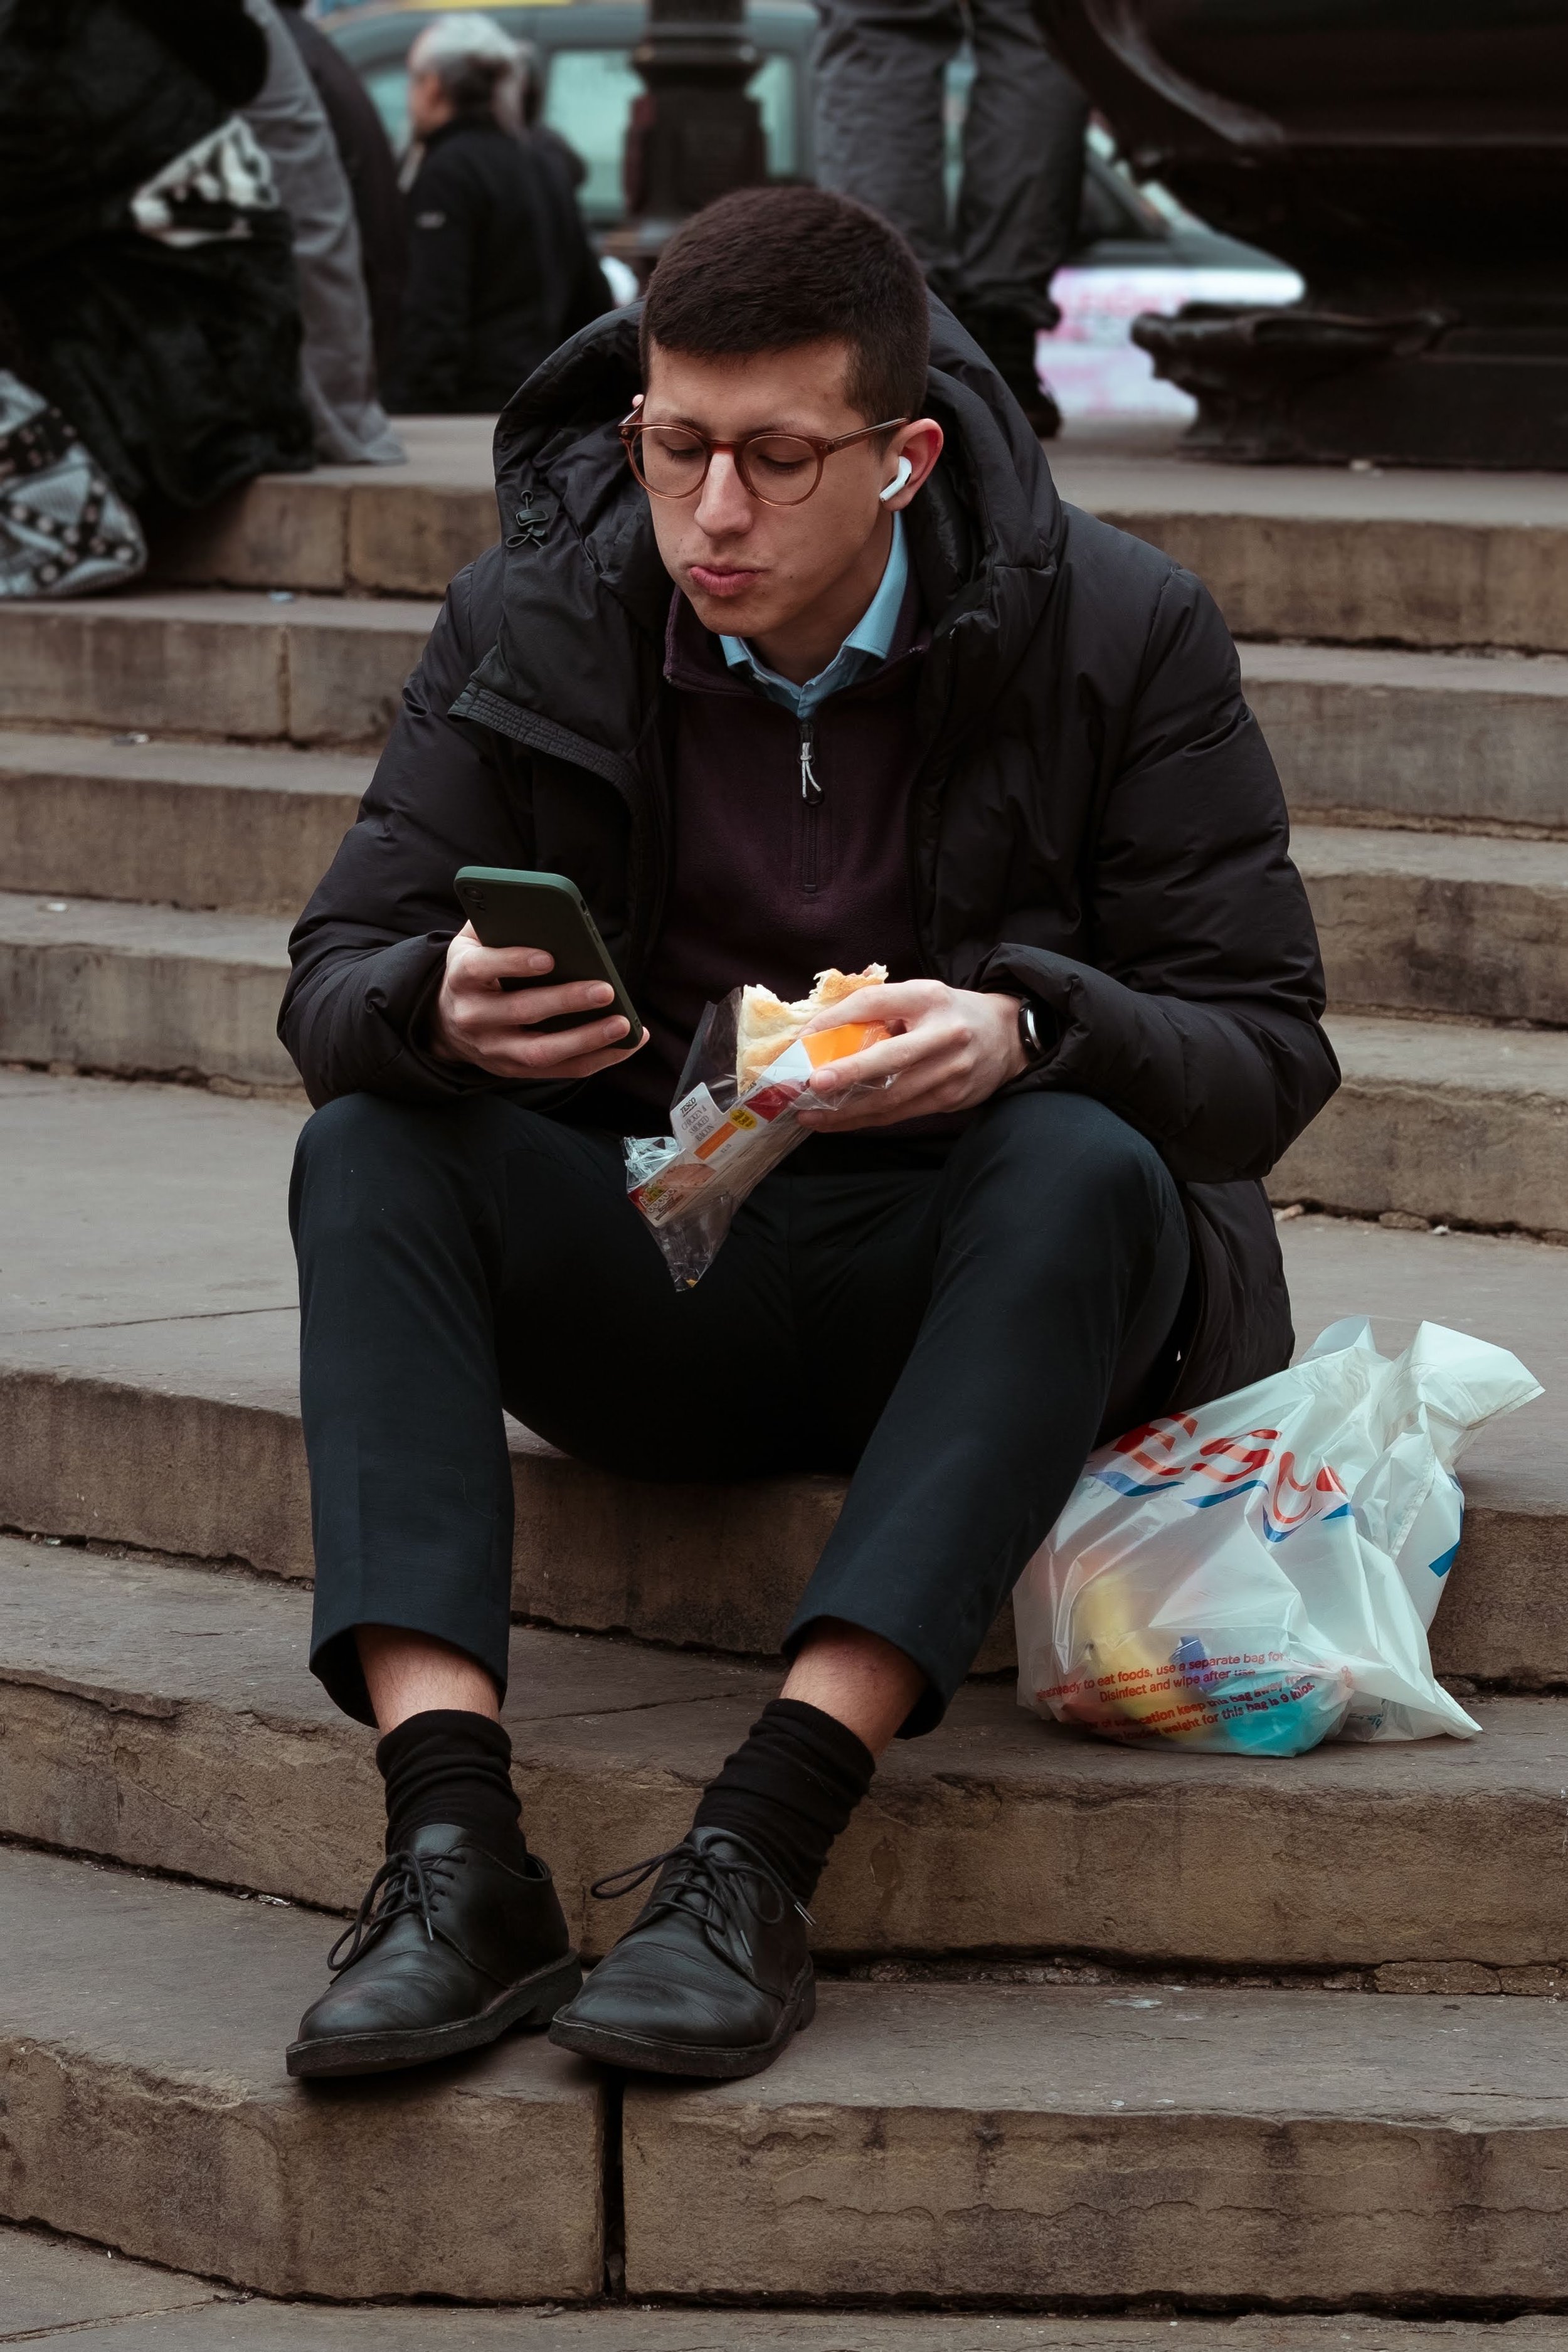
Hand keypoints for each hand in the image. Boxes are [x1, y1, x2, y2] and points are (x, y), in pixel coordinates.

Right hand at [429, 924, 645, 1080]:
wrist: (446, 1022)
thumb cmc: (477, 969)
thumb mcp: (474, 941)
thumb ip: (497, 921)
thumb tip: (541, 909)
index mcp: (461, 976)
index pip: (481, 968)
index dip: (513, 962)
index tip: (549, 957)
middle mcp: (473, 1016)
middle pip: (521, 1011)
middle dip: (566, 1001)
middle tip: (606, 990)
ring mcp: (494, 1049)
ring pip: (542, 1051)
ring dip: (587, 1039)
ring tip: (624, 1023)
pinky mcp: (515, 1070)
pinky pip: (561, 1070)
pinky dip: (598, 1058)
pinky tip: (628, 1042)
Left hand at [794, 979, 1026, 1130]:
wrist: (1008, 1037)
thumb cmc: (950, 1014)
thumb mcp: (920, 997)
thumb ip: (880, 1010)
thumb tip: (822, 1033)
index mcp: (930, 998)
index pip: (877, 1002)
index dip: (838, 1018)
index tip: (805, 1037)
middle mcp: (944, 1035)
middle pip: (890, 1058)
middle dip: (849, 1073)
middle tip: (812, 1084)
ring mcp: (951, 1071)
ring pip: (892, 1097)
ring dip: (847, 1110)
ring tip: (810, 1115)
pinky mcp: (951, 1098)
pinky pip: (900, 1113)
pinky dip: (866, 1119)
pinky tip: (838, 1122)